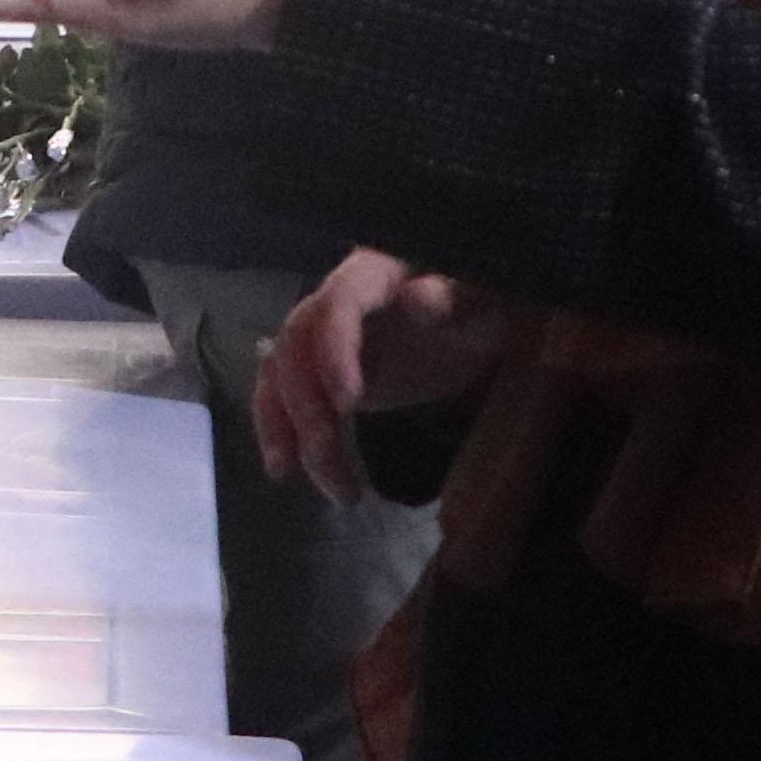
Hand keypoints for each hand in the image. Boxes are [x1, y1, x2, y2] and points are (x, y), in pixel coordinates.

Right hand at [251, 251, 497, 500]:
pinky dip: (280, 432)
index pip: (337, 303)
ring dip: (292, 433)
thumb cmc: (477, 308)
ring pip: (282, 380)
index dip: (333, 351)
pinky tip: (288, 470)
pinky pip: (283, 398)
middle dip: (308, 408)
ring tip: (335, 487)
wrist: (469, 330)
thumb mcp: (480, 303)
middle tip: (333, 456)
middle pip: (296, 348)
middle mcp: (332, 301)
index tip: (348, 403)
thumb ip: (456, 299)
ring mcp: (320, 340)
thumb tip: (420, 299)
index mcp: (371, 273)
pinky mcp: (319, 375)